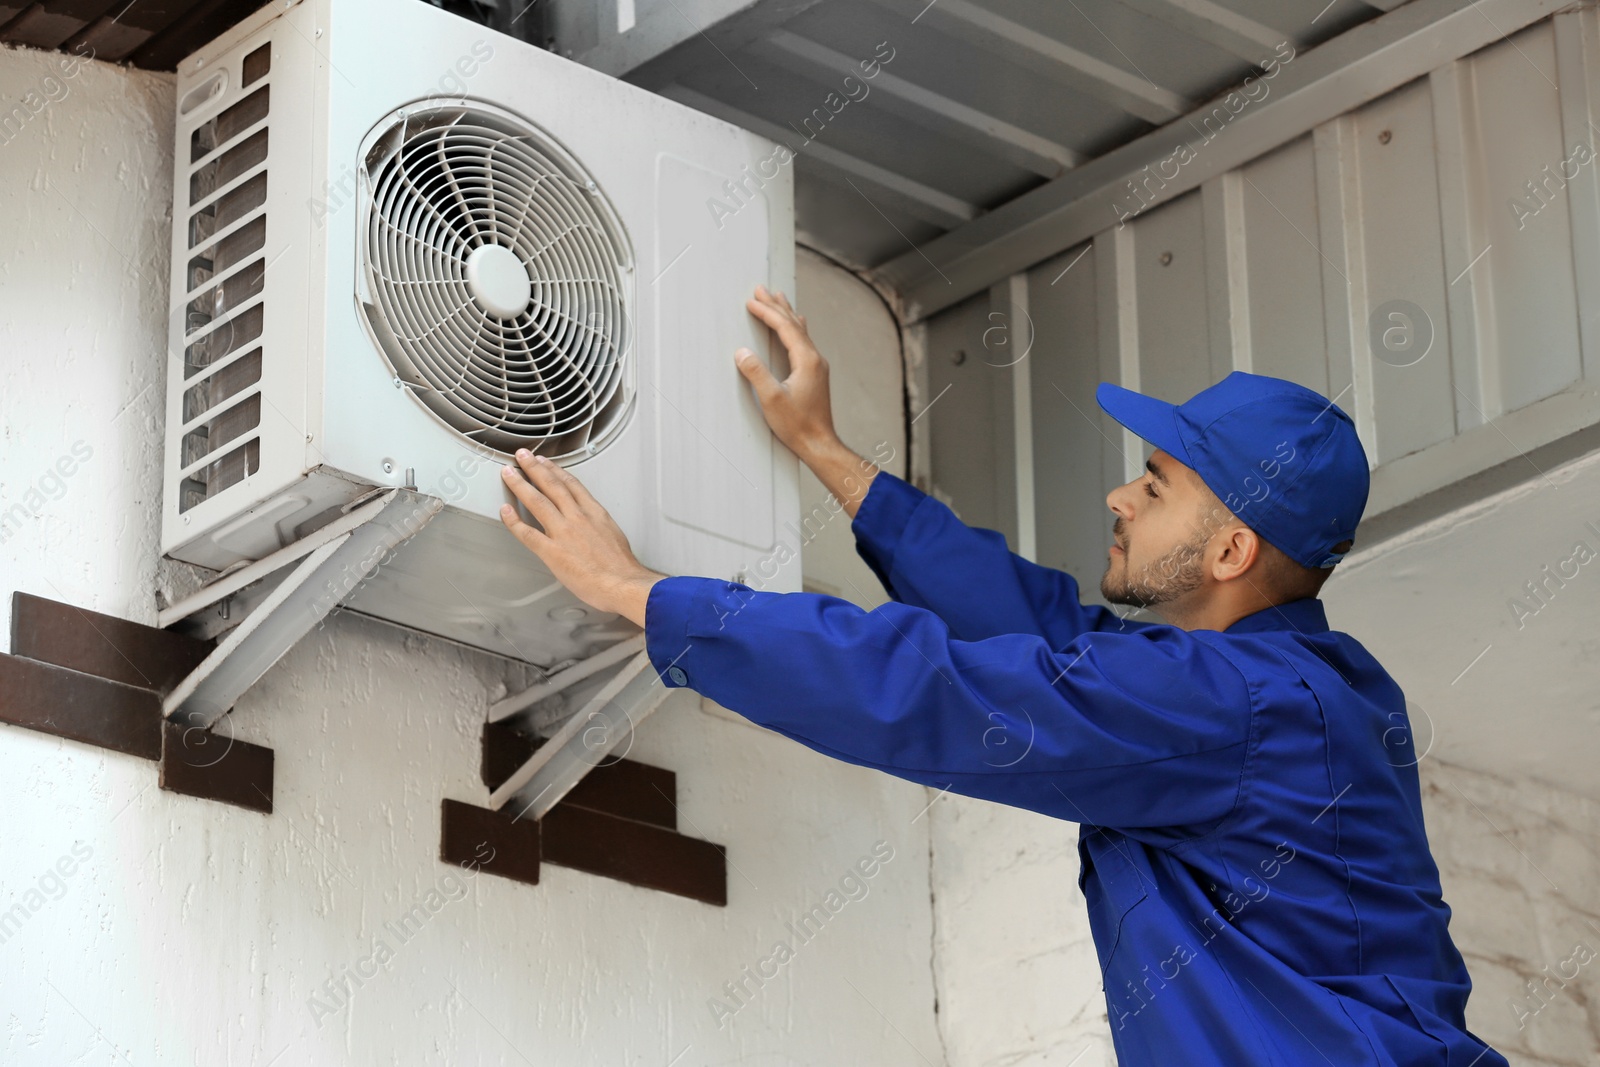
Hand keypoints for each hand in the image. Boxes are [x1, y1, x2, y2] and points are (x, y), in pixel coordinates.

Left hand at [498, 450, 664, 627]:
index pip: (571, 484)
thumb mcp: (614, 535)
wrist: (623, 584)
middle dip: (535, 468)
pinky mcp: (552, 552)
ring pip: (537, 502)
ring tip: (509, 473)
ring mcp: (563, 533)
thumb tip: (593, 529)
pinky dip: (514, 521)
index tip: (546, 463)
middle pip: (552, 485)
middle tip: (522, 457)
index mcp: (594, 513)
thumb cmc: (622, 567)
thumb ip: (599, 527)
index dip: (556, 471)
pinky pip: (527, 533)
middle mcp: (577, 518)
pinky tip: (505, 511)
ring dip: (520, 485)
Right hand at [738, 286, 839, 459]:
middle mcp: (815, 359)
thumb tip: (742, 352)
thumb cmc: (798, 425)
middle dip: (776, 306)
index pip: (785, 327)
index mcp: (807, 360)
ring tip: (778, 298)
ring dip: (786, 314)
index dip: (767, 312)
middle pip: (794, 324)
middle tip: (761, 289)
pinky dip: (794, 328)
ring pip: (800, 331)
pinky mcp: (815, 374)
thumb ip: (756, 374)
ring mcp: (817, 366)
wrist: (819, 443)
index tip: (751, 301)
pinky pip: (803, 342)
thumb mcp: (772, 400)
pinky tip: (795, 328)